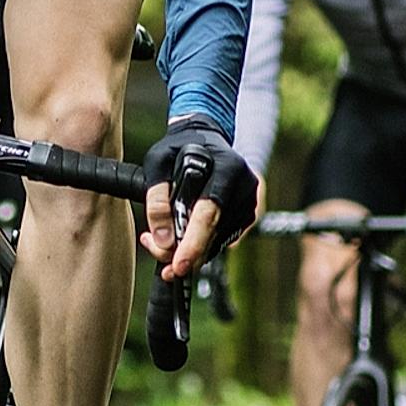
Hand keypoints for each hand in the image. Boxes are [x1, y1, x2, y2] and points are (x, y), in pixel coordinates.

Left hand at [142, 120, 258, 282]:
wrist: (204, 137)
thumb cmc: (178, 148)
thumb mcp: (157, 161)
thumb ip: (156, 198)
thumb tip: (162, 239)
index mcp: (227, 168)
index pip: (209, 213)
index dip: (193, 243)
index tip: (178, 265)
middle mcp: (245, 185)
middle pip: (215, 232)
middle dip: (188, 255)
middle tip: (165, 268)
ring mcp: (249, 202)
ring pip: (218, 241)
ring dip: (191, 251)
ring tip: (162, 241)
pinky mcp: (247, 214)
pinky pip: (222, 239)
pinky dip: (202, 245)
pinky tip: (183, 236)